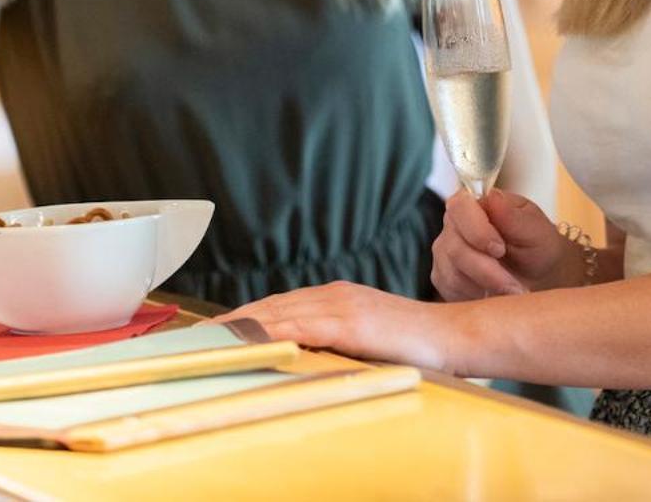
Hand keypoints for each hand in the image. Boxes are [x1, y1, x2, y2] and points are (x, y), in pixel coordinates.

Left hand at [218, 282, 460, 372]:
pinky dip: (274, 331)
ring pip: (280, 313)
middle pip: (271, 306)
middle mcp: (333, 295)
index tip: (216, 329)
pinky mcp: (351, 323)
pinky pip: (303, 326)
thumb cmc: (414, 345)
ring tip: (213, 339)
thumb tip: (305, 355)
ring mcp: (341, 306)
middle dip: (233, 321)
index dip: (245, 317)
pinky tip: (254, 340)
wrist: (452, 336)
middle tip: (198, 336)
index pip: (278, 306)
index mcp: (336, 298)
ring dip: (243, 326)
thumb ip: (337, 341)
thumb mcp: (366, 340)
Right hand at [431, 189, 571, 300]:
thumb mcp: (536, 231)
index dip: (477, 230)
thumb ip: (514, 217)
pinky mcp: (444, 278)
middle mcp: (454, 224)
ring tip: (512, 292)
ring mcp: (445, 251)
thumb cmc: (538, 246)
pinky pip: (451, 291)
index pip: (460, 207)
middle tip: (514, 285)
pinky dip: (476, 297)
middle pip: (454, 246)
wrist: (539, 277)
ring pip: (452, 273)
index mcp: (476, 202)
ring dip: (485, 286)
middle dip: (486, 270)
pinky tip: (495, 295)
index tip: (500, 249)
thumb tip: (492, 197)